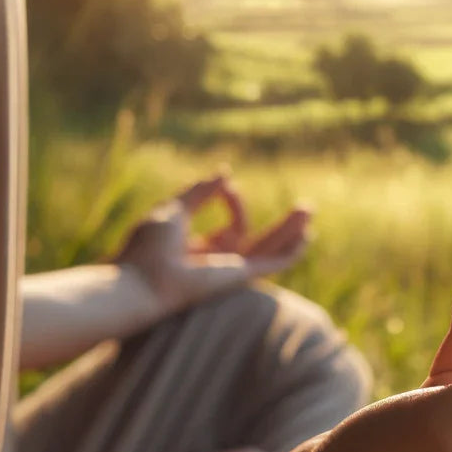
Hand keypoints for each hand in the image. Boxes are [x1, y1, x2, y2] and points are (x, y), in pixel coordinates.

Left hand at [115, 173, 309, 315]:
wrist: (142, 280)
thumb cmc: (148, 248)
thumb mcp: (175, 209)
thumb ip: (201, 191)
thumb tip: (225, 172)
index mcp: (201, 252)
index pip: (233, 225)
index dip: (235, 200)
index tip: (225, 184)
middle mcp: (219, 265)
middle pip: (259, 241)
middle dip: (282, 225)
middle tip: (305, 206)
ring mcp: (230, 271)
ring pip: (270, 250)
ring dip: (291, 230)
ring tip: (310, 210)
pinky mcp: (239, 276)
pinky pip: (272, 264)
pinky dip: (290, 252)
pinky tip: (307, 237)